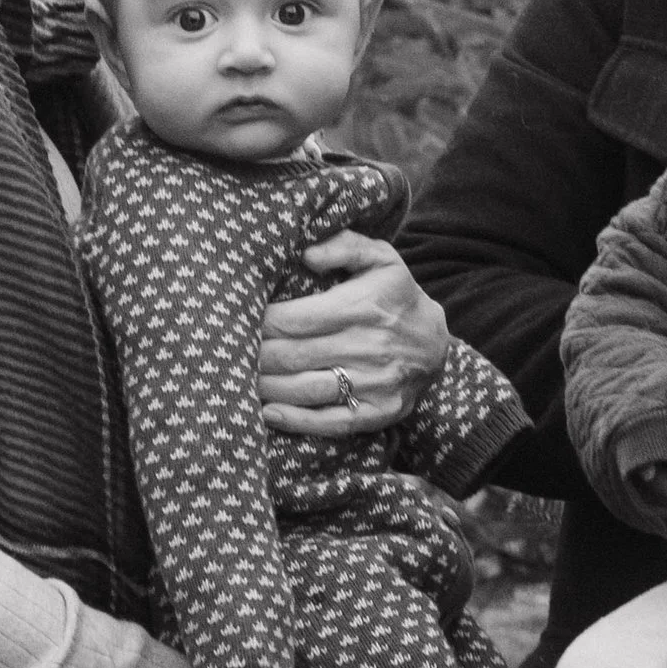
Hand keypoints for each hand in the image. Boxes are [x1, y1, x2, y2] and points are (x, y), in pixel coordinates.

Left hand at [258, 233, 448, 437]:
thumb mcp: (380, 257)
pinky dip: (294, 420)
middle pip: (292, 356)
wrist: (436, 344)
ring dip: (266, 387)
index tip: (240, 321)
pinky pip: (330, 422)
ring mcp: (374, 384)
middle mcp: (368, 347)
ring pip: (304, 389)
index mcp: (361, 307)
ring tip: (241, 380)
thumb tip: (306, 254)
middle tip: (231, 353)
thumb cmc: (395, 296)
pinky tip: (268, 412)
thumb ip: (344, 245)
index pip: (293, 320)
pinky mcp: (378, 413)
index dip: (260, 324)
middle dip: (255, 356)